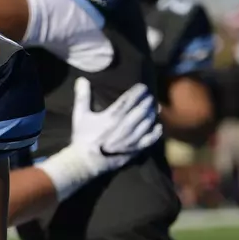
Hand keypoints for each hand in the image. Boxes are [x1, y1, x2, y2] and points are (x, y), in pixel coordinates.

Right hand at [36, 79, 162, 198]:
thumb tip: (81, 79)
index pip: (129, 99)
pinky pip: (149, 140)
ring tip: (155, 107)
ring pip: (147, 122)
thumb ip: (82, 96)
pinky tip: (158, 127)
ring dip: (152, 113)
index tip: (143, 87)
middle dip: (147, 101)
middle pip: (141, 109)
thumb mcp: (80, 115)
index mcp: (112, 116)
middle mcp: (124, 126)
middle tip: (150, 96)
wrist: (85, 161)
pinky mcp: (134, 149)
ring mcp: (131, 138)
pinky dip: (155, 133)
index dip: (138, 91)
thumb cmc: (83, 137)